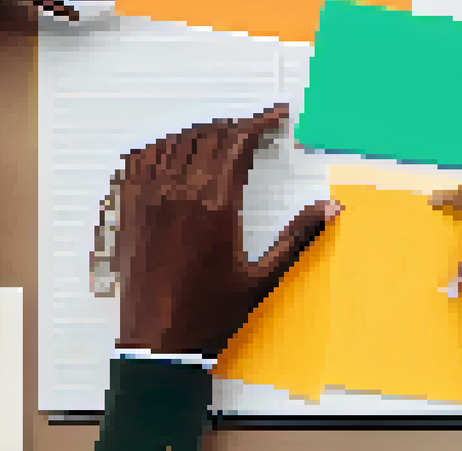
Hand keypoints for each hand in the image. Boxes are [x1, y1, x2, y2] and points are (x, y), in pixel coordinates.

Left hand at [115, 104, 340, 354]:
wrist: (158, 345)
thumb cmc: (210, 315)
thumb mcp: (263, 276)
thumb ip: (298, 236)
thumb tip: (331, 207)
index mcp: (216, 204)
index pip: (240, 141)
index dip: (262, 121)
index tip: (279, 115)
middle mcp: (180, 192)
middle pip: (210, 135)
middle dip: (236, 126)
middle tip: (256, 132)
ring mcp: (149, 199)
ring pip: (175, 142)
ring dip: (202, 134)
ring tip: (221, 140)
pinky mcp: (130, 211)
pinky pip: (140, 161)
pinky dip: (161, 147)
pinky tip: (174, 153)